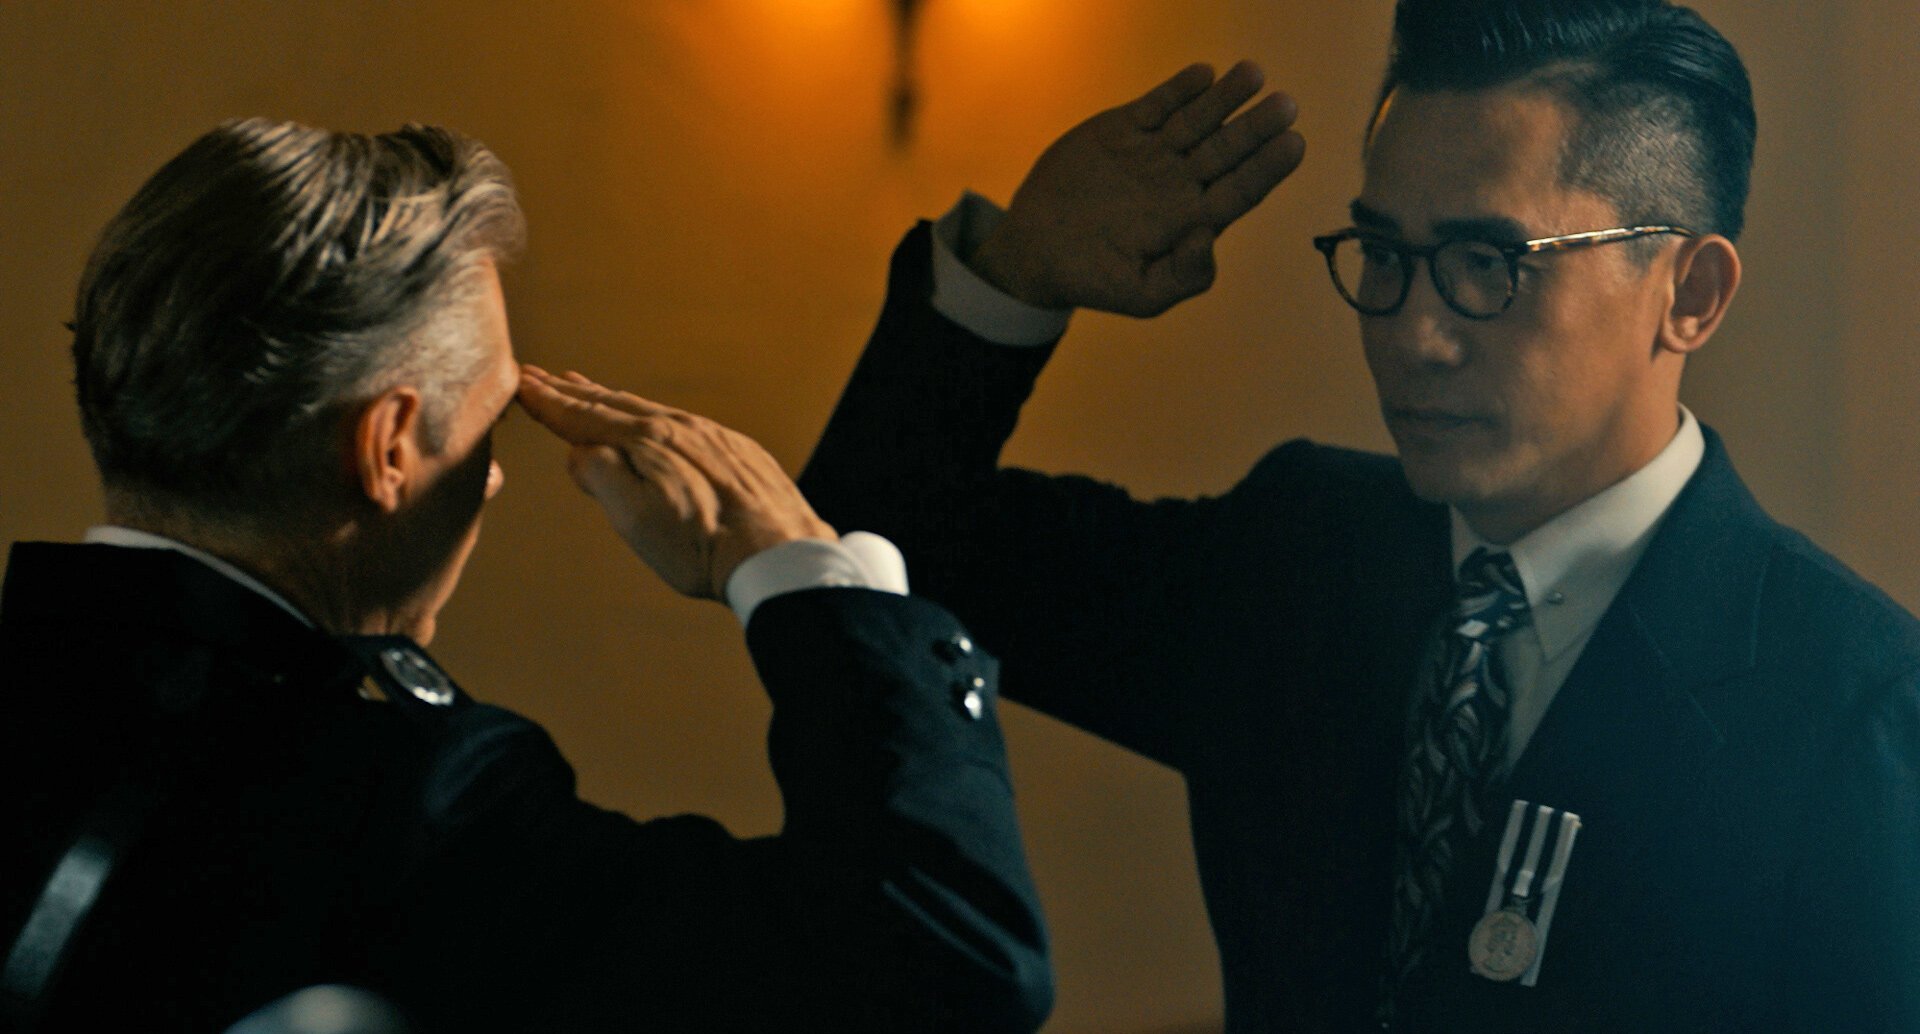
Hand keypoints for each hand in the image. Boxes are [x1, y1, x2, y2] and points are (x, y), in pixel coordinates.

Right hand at [516, 365, 836, 599]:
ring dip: (609, 398)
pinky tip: (649, 419)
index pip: (584, 417)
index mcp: (647, 442)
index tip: (521, 384)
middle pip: (612, 405)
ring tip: (585, 387)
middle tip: (541, 376)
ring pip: (647, 409)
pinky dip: (649, 414)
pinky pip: (679, 421)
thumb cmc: (703, 548)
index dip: (549, 403)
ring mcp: (711, 437)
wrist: (779, 553)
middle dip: (572, 392)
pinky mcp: (736, 451)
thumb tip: (580, 452)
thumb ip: (600, 477)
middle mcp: (679, 428)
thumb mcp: (634, 518)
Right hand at [970, 61, 1304, 317]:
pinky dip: (1180, 91)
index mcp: (1193, 220)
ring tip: (1253, 74)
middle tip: (1286, 106)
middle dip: (1257, 127)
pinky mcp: (1124, 130)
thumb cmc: (1095, 279)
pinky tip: (1204, 75)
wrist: (1036, 250)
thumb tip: (1211, 236)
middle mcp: (1180, 182)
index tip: (1294, 144)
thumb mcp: (1142, 295)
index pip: (1241, 190)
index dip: (1268, 168)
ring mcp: (1154, 153)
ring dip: (1226, 98)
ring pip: (1199, 120)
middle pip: (1228, 150)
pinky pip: (1158, 106)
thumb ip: (1184, 275)